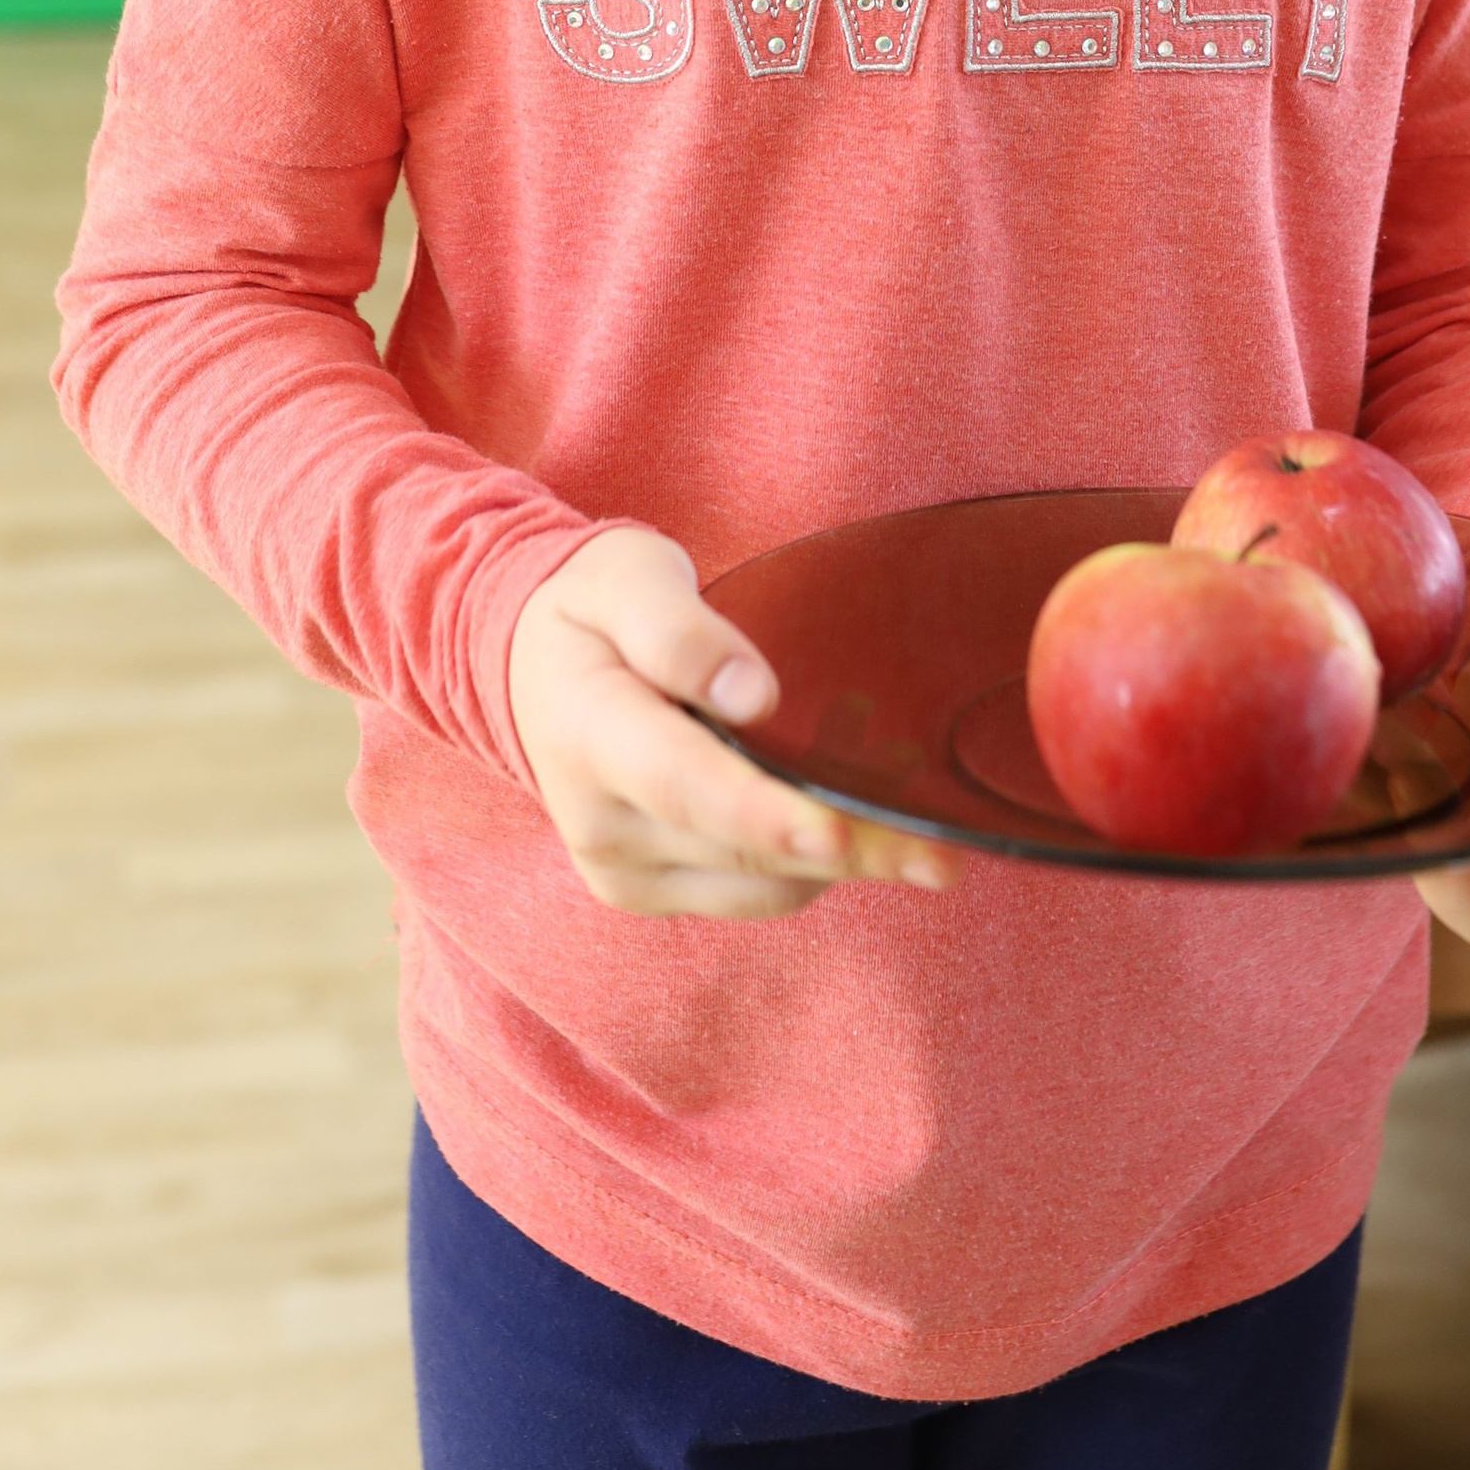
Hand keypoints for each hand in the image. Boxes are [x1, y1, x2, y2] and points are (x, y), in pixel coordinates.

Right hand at [508, 524, 949, 919]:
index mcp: (589, 730)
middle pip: (740, 847)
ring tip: (905, 825)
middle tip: (944, 855)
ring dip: (834, 862)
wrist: (525, 668)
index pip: (686, 784)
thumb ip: (680, 631)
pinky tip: (836, 821)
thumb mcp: (627, 577)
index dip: (767, 816)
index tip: (839, 836)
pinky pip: (748, 893)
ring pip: (755, 882)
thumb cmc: (590, 607)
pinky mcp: (644, 891)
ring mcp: (620, 867)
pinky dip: (801, 865)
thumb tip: (751, 694)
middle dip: (845, 850)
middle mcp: (599, 819)